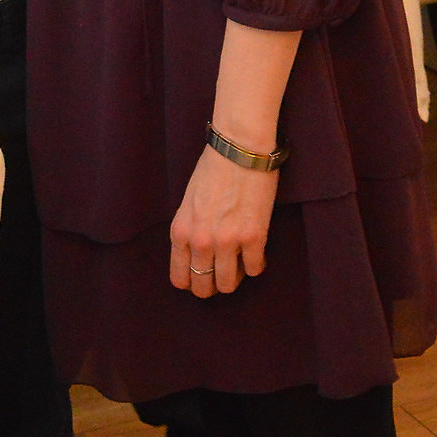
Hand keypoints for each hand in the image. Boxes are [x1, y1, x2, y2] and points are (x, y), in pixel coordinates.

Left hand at [169, 144, 278, 296]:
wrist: (240, 148)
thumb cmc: (213, 168)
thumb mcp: (188, 202)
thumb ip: (190, 230)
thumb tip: (198, 256)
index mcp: (181, 231)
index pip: (180, 278)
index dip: (192, 282)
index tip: (202, 278)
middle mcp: (200, 241)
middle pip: (203, 287)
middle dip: (213, 285)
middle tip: (223, 274)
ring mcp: (227, 241)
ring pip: (228, 285)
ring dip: (235, 278)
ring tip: (240, 262)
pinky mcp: (254, 238)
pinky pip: (254, 269)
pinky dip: (256, 264)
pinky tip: (256, 251)